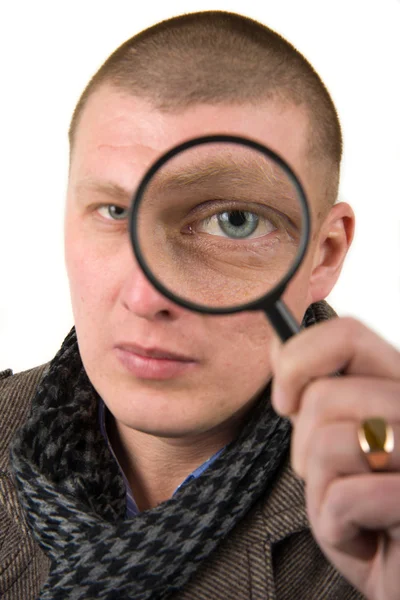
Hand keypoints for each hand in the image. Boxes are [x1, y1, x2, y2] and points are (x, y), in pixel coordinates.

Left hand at [270, 317, 399, 599]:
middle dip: (304, 446)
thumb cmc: (371, 510)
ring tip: (351, 509)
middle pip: (324, 396)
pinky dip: (337, 527)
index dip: (300, 360)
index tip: (285, 401)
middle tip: (331, 477)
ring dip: (320, 491)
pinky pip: (345, 497)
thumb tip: (278, 342)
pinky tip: (366, 537)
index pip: (346, 334)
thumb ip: (314, 390)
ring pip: (327, 443)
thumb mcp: (336, 441)